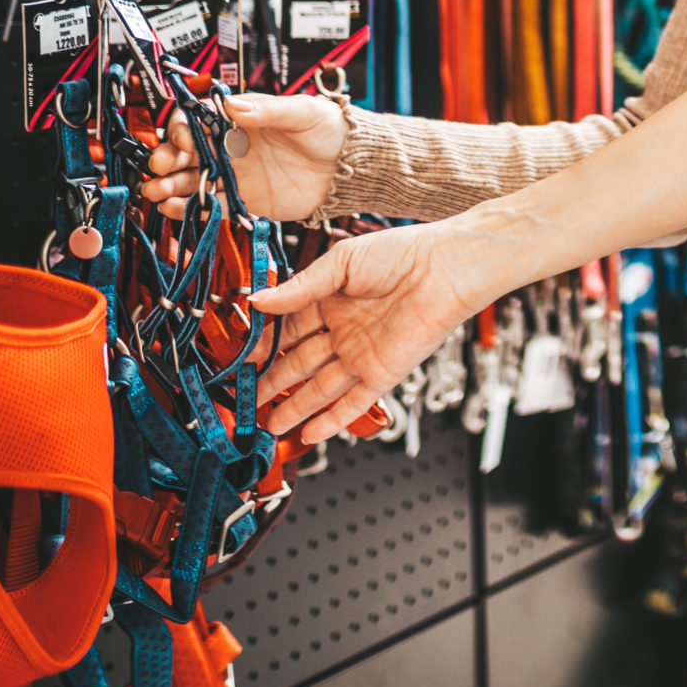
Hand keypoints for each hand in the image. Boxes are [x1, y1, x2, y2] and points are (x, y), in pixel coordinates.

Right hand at [143, 92, 344, 220]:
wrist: (351, 168)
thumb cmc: (331, 130)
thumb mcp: (303, 112)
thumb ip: (269, 110)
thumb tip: (234, 105)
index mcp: (242, 120)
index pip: (199, 119)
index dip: (183, 127)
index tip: (181, 138)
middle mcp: (232, 146)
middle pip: (188, 151)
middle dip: (168, 157)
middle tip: (160, 166)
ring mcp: (236, 174)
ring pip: (192, 179)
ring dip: (169, 184)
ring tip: (154, 191)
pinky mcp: (244, 199)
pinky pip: (210, 204)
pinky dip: (189, 208)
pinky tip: (173, 209)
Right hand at [249, 217, 489, 441]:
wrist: (447, 267)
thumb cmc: (403, 253)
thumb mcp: (342, 263)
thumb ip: (300, 288)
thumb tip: (257, 302)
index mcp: (331, 300)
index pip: (288, 329)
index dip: (263, 345)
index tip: (239, 360)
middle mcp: (344, 331)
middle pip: (299, 363)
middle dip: (271, 382)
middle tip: (246, 399)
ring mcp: (362, 354)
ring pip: (320, 389)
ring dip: (294, 407)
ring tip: (267, 424)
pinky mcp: (383, 373)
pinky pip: (354, 402)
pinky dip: (331, 420)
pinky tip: (309, 433)